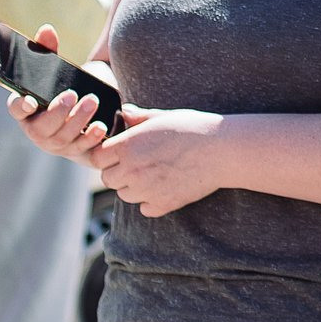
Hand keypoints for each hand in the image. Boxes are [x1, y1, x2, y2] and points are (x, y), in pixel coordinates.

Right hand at [4, 24, 115, 163]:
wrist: (94, 107)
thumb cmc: (67, 87)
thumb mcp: (58, 69)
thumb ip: (49, 50)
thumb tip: (47, 29)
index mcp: (28, 108)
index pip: (17, 109)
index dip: (21, 107)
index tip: (30, 101)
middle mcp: (39, 130)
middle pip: (41, 128)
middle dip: (56, 113)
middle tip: (71, 95)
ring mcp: (58, 144)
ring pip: (63, 138)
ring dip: (77, 121)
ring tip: (92, 101)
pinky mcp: (78, 152)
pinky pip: (82, 149)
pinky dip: (91, 138)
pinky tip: (100, 126)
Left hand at [90, 106, 230, 217]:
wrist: (222, 149)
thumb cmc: (193, 128)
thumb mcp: (162, 117)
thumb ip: (139, 118)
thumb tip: (125, 112)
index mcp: (127, 146)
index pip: (98, 158)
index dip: (107, 156)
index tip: (120, 153)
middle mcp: (131, 170)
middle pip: (108, 179)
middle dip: (119, 172)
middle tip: (140, 163)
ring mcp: (145, 190)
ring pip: (124, 195)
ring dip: (134, 188)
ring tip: (155, 173)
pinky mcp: (162, 204)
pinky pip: (145, 208)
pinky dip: (152, 202)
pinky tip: (165, 188)